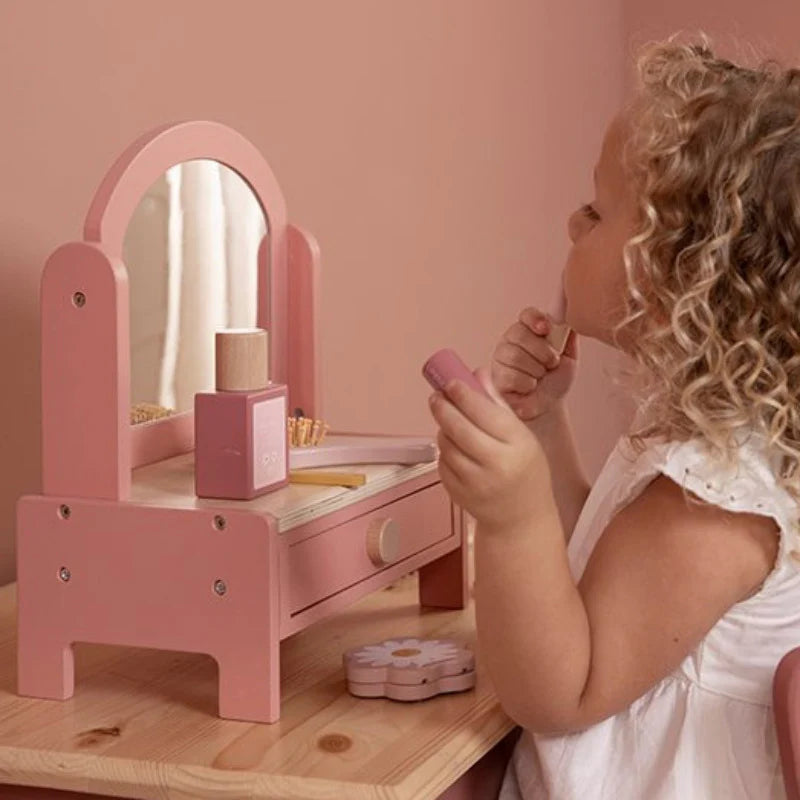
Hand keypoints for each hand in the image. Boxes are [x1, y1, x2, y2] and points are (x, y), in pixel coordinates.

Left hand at [428, 366, 553, 529]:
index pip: (485, 413)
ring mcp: (475, 482)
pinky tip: (454, 448)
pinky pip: (442, 463)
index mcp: (517, 445)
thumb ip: (498, 405)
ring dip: (443, 429)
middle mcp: (497, 465)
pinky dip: (444, 451)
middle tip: (437, 396)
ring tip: (449, 422)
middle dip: (444, 407)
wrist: (521, 519)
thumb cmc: (524, 471)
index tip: (451, 381)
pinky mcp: (458, 494)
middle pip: (459, 428)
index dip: (464, 394)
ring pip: (447, 445)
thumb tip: (477, 374)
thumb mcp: (522, 436)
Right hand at [491, 307, 577, 420]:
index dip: (535, 319)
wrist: (548, 405)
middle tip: (550, 364)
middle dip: (542, 351)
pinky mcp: (495, 377)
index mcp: (528, 331)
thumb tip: (571, 316)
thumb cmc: (555, 380)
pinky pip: (511, 375)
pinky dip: (527, 384)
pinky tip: (528, 388)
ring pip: (515, 355)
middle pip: (519, 333)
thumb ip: (568, 336)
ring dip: (536, 370)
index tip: (546, 329)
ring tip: (539, 377)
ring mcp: (500, 359)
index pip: (526, 315)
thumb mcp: (569, 356)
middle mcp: (510, 341)